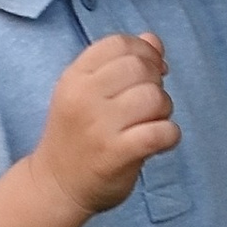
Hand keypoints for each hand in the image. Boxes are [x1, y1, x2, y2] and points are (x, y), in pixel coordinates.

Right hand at [29, 31, 180, 217]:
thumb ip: (120, 64)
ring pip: (153, 97)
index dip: (144, 52)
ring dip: (164, 109)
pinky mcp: (116, 154)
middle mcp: (83, 96)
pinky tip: (160, 141)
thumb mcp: (87, 92)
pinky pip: (161, 132)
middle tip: (149, 103)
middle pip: (140, 67)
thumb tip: (154, 41)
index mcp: (74, 77)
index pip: (118, 44)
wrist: (56, 185)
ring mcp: (98, 126)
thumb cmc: (77, 135)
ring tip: (152, 122)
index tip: (150, 71)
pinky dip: (170, 135)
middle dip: (155, 82)